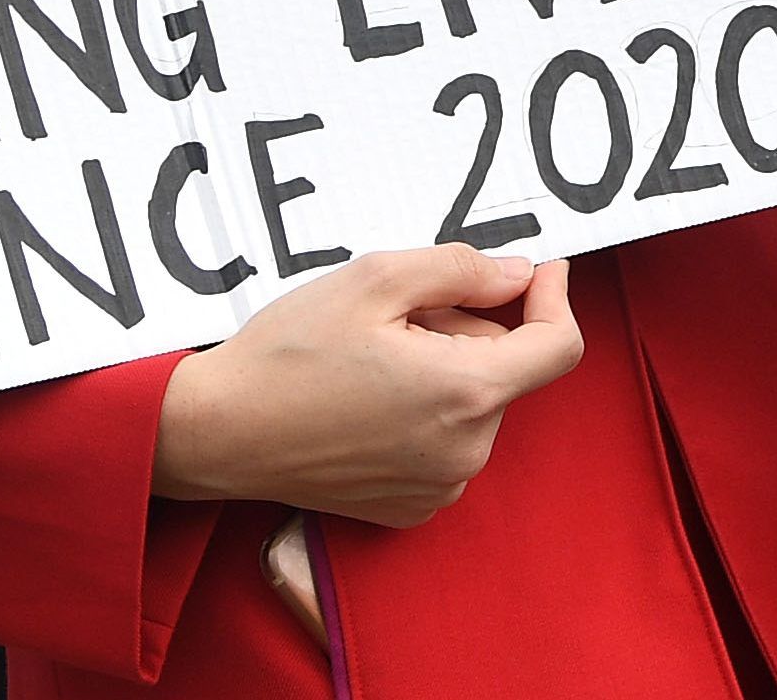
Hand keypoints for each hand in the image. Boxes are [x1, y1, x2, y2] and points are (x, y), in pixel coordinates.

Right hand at [153, 246, 579, 525]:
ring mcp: (438, 487)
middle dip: (469, 328)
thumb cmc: (287, 354)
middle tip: (401, 314)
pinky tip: (368, 399)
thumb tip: (520, 275)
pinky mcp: (411, 507)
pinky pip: (448, 441)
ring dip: (445, 368)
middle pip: (506, 367)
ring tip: (374, 359)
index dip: (554, 298)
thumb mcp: (376, 279)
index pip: (559, 347)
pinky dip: (426, 410)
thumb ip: (463, 269)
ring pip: (475, 401)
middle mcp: (463, 452)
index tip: (537, 270)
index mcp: (464, 394)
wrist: (217, 433)